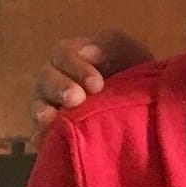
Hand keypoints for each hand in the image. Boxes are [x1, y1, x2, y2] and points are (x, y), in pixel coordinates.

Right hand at [30, 30, 152, 141]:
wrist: (148, 110)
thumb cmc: (136, 75)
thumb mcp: (129, 53)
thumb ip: (111, 44)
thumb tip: (87, 51)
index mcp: (73, 56)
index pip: (62, 54)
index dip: (76, 67)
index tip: (96, 84)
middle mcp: (56, 80)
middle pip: (46, 79)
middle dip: (59, 88)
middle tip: (76, 99)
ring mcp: (51, 107)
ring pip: (38, 106)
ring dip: (42, 112)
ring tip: (50, 120)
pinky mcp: (53, 134)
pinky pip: (40, 135)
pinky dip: (41, 138)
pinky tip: (44, 142)